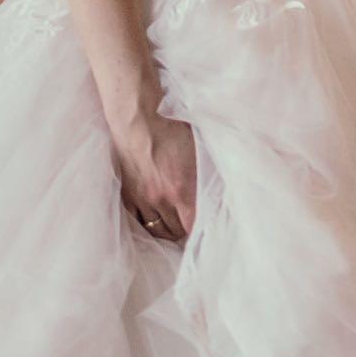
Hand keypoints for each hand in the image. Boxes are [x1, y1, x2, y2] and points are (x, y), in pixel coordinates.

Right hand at [112, 110, 198, 240]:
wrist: (138, 122)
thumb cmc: (173, 129)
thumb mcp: (200, 148)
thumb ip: (210, 169)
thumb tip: (227, 177)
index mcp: (182, 191)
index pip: (194, 226)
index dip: (202, 234)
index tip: (209, 234)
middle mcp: (161, 200)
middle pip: (176, 231)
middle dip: (186, 233)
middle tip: (194, 230)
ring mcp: (142, 199)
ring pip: (156, 229)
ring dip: (168, 232)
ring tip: (177, 229)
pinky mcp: (127, 195)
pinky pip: (137, 221)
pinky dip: (148, 225)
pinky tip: (156, 224)